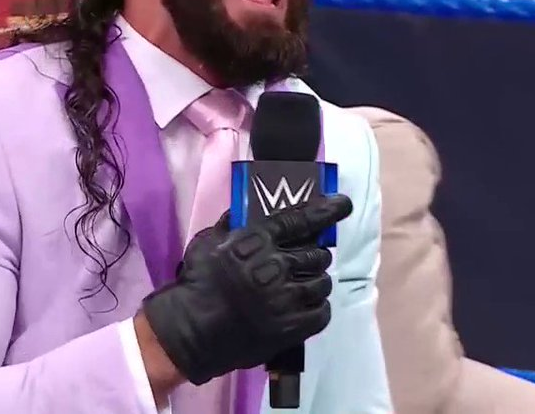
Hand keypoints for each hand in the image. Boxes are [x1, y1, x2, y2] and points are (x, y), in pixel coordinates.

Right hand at [140, 196, 352, 385]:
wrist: (191, 329)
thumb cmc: (197, 281)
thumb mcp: (208, 242)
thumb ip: (230, 225)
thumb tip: (242, 210)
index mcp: (257, 241)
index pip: (299, 220)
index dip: (325, 210)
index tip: (342, 204)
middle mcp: (276, 265)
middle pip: (315, 253)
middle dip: (315, 254)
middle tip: (308, 259)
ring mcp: (286, 297)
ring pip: (322, 281)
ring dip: (317, 280)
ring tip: (307, 283)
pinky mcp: (292, 327)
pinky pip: (322, 312)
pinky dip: (320, 306)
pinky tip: (310, 305)